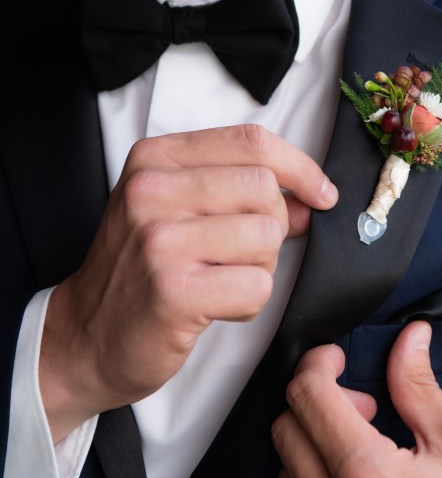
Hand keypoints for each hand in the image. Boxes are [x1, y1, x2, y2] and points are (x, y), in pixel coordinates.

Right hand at [39, 124, 336, 441]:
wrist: (84, 335)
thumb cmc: (139, 268)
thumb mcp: (176, 207)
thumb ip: (239, 190)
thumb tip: (312, 196)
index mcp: (155, 158)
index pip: (252, 142)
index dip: (300, 167)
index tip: (321, 193)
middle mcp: (151, 190)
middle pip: (264, 187)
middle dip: (274, 225)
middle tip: (243, 253)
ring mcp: (159, 239)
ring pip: (266, 236)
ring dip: (260, 267)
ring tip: (222, 279)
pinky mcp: (172, 291)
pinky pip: (257, 285)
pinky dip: (249, 302)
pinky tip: (216, 305)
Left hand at [272, 322, 441, 477]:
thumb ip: (418, 388)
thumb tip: (409, 340)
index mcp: (365, 473)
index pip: (308, 394)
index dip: (319, 362)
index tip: (336, 358)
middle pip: (287, 426)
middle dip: (318, 400)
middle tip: (363, 403)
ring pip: (286, 465)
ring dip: (314, 440)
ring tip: (364, 444)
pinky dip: (314, 476)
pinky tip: (356, 477)